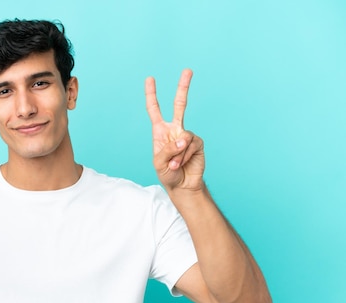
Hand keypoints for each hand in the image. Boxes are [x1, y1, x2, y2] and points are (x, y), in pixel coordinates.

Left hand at [145, 69, 204, 191]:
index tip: (150, 79)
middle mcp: (174, 130)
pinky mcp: (198, 143)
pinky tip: (183, 163)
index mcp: (160, 131)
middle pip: (180, 105)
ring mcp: (187, 135)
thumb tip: (183, 138)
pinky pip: (191, 145)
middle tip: (188, 70)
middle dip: (183, 87)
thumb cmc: (167, 174)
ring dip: (177, 154)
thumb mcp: (159, 163)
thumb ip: (168, 149)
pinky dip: (185, 156)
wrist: (182, 185)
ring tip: (174, 164)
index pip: (154, 109)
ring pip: (183, 136)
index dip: (151, 95)